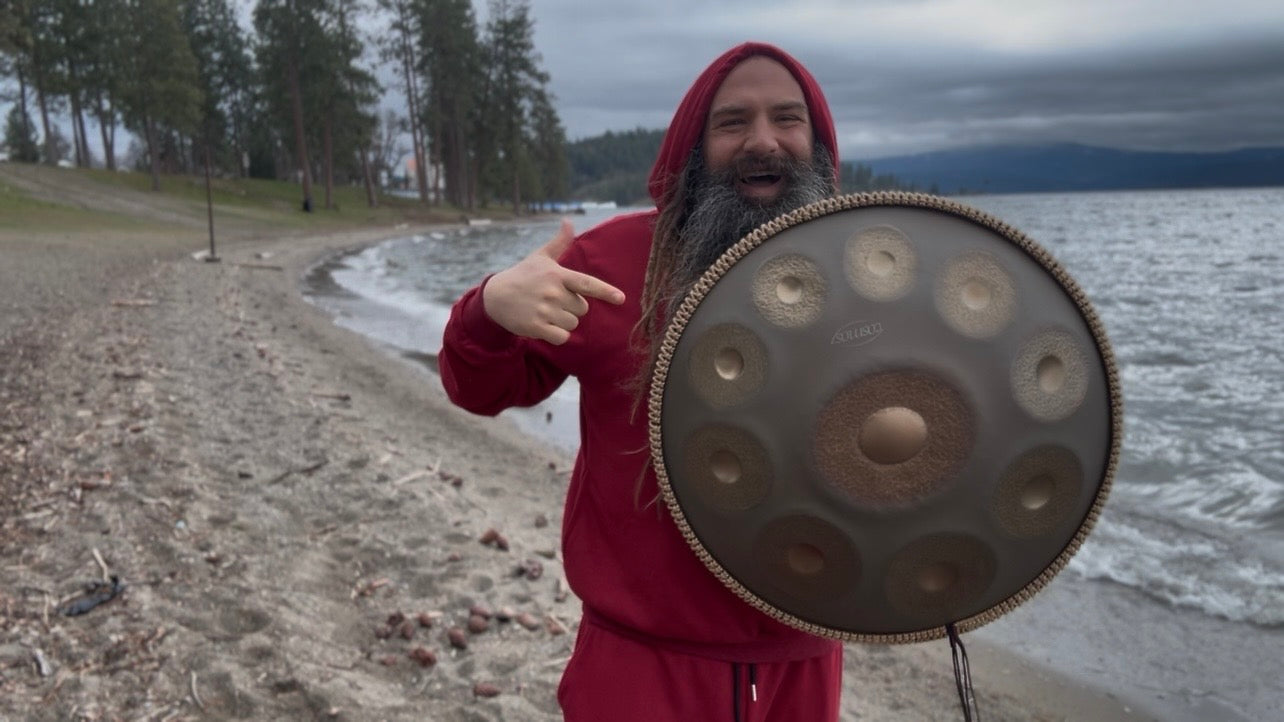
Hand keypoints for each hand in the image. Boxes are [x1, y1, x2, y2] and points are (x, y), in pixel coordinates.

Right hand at [482, 219, 625, 344]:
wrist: (495, 297)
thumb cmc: (523, 276)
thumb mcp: (540, 257)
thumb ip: (559, 243)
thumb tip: (568, 221)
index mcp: (557, 275)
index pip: (587, 284)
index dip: (606, 292)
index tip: (621, 299)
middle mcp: (552, 292)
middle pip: (582, 309)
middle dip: (572, 307)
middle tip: (553, 301)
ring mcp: (544, 310)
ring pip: (573, 323)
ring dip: (564, 321)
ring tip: (546, 311)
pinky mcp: (537, 327)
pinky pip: (562, 337)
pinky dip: (557, 334)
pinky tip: (544, 325)